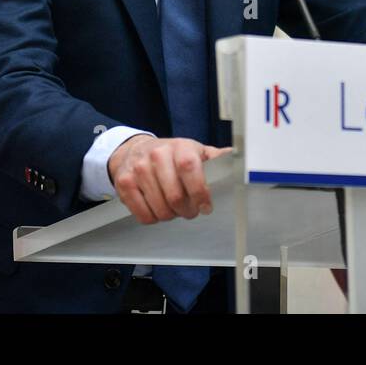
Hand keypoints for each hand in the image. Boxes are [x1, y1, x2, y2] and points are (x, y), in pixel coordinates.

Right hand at [107, 135, 231, 223]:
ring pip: (160, 209)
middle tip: (191, 210)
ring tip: (174, 208)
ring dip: (171, 215)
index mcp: (180, 146)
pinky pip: (143, 214)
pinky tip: (158, 208)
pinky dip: (154, 218)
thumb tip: (240, 158)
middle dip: (187, 210)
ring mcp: (138, 169)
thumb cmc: (172, 154)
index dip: (200, 191)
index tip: (206, 207)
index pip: (190, 168)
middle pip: (175, 195)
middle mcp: (157, 155)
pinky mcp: (124, 184)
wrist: (135, 150)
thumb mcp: (196, 151)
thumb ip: (216, 158)